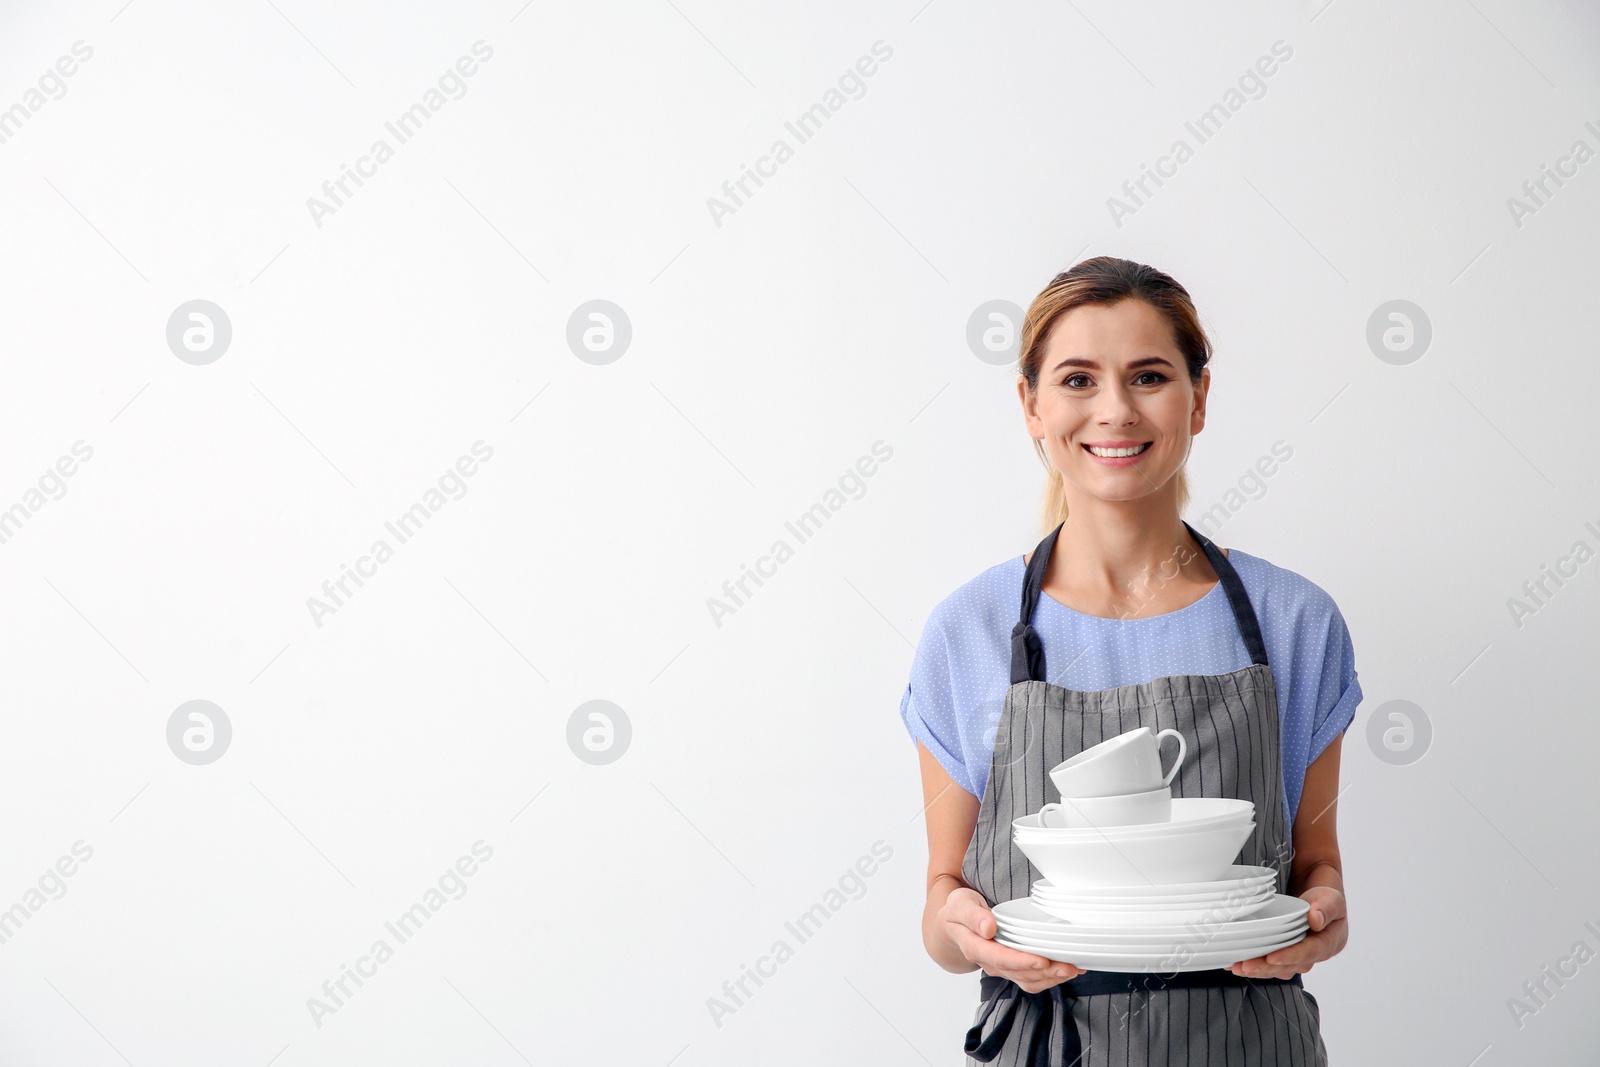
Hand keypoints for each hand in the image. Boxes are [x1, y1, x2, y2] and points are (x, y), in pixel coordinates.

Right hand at [939, 886, 1085, 992]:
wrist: (953, 925)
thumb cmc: (958, 912)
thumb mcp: (959, 904)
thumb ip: (972, 915)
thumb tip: (988, 927)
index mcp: (974, 946)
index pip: (999, 958)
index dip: (1021, 961)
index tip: (1041, 960)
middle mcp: (989, 961)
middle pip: (1019, 973)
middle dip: (1045, 971)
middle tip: (1068, 965)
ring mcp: (1001, 967)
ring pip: (1027, 979)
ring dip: (1051, 977)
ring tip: (1073, 969)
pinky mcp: (1012, 967)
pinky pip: (1031, 978)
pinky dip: (1050, 977)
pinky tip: (1067, 969)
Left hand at [1226, 886, 1346, 979]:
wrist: (1318, 895)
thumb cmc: (1325, 896)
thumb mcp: (1332, 897)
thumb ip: (1326, 908)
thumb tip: (1315, 920)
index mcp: (1328, 943)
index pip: (1308, 952)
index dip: (1290, 956)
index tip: (1272, 958)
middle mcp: (1314, 954)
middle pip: (1289, 965)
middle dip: (1266, 967)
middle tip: (1245, 966)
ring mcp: (1299, 956)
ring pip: (1279, 968)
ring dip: (1258, 969)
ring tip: (1237, 967)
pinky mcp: (1286, 953)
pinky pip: (1271, 964)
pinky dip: (1256, 964)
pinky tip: (1238, 963)